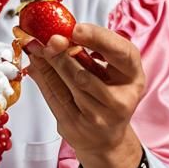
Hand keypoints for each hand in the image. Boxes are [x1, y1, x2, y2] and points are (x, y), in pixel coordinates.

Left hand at [24, 22, 146, 159]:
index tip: (75, 29)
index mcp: (133, 77)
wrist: (105, 138)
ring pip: (68, 83)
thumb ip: (89, 50)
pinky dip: (42, 76)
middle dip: (62, 52)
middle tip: (47, 37)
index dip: (98, 38)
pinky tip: (35, 63)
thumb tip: (57, 29)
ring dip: (49, 62)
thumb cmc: (107, 96)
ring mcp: (99, 116)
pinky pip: (55, 96)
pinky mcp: (76, 125)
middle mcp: (121, 100)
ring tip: (36, 46)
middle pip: (86, 72)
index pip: (122, 53)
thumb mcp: (109, 72)